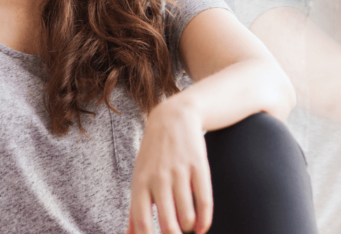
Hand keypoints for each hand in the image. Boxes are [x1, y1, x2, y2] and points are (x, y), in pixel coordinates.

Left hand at [125, 96, 212, 233]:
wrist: (174, 118)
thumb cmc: (154, 154)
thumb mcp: (140, 178)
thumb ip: (135, 210)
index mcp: (140, 183)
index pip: (142, 222)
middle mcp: (158, 178)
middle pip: (168, 224)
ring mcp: (180, 172)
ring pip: (186, 215)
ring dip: (188, 228)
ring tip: (187, 227)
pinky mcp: (199, 166)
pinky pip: (204, 201)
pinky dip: (204, 220)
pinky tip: (201, 227)